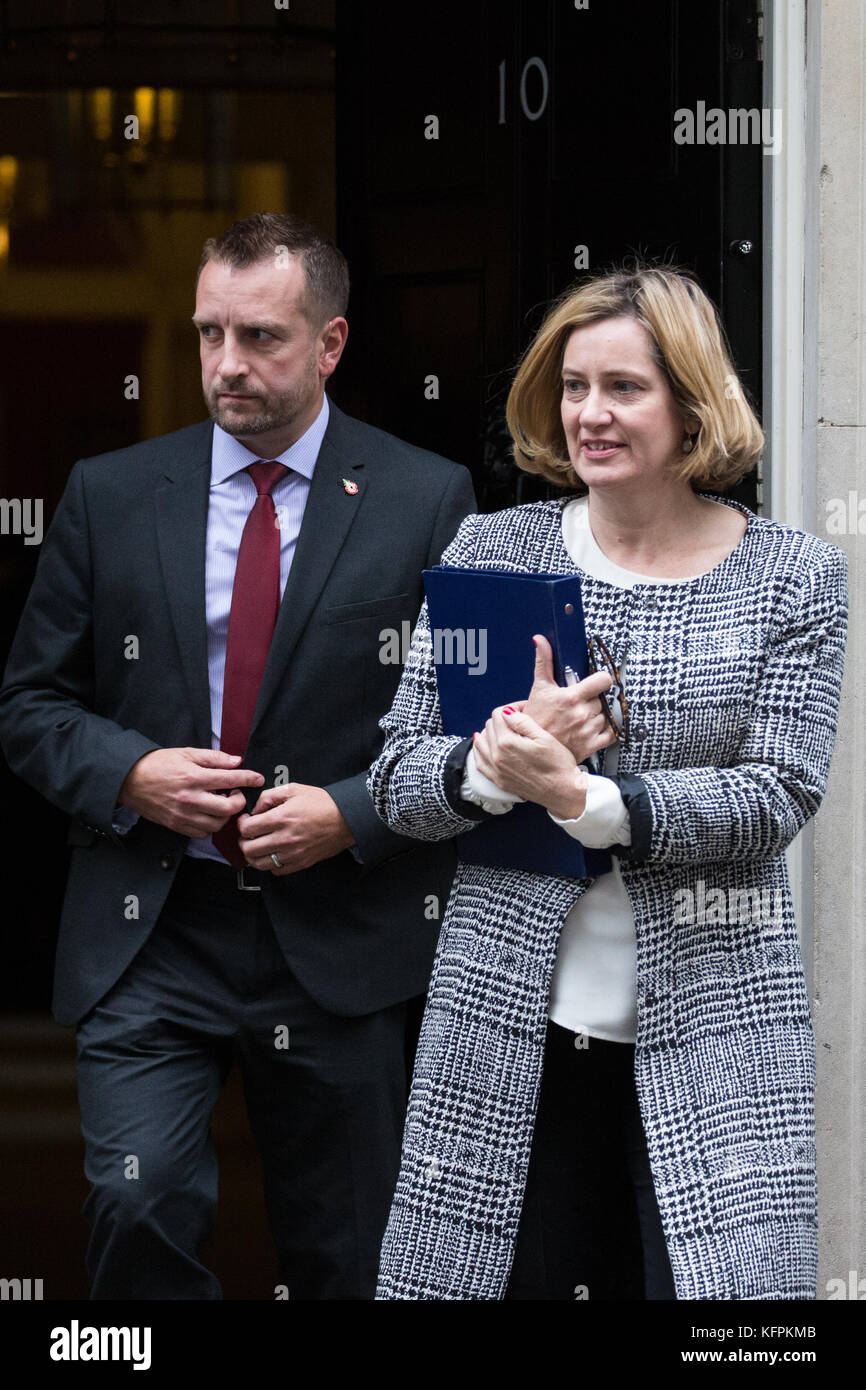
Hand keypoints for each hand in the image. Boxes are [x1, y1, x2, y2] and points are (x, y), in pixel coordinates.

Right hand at [119, 747, 264, 836]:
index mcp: (193, 777)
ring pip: (217, 824)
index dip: (248, 779)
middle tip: (235, 793)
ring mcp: (183, 815)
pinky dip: (210, 826)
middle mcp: (190, 798)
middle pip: (228, 809)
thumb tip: (237, 761)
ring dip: (225, 815)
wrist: (130, 779)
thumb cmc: (158, 764)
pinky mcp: (176, 825)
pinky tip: (208, 814)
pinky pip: (202, 833)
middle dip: (238, 802)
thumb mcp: (186, 753)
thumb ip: (214, 758)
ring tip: (221, 804)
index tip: (258, 779)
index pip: (230, 779)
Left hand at [237, 783, 354, 873]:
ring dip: (253, 855)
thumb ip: (269, 796)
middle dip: (243, 841)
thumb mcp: (294, 789)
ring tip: (257, 846)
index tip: (246, 820)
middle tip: (248, 835)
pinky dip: (270, 865)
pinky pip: (275, 871)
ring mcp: (292, 854)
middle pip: (249, 849)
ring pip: (259, 863)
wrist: (346, 819)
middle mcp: (285, 838)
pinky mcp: (300, 863)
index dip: (241, 824)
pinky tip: (273, 854)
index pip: (247, 829)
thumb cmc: (321, 803)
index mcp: (281, 818)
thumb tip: (255, 809)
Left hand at [473, 706, 589, 819]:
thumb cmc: (558, 764)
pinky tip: (488, 746)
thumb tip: (507, 712)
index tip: (523, 710)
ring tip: (504, 731)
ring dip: (490, 733)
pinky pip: (479, 762)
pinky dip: (481, 751)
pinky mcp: (498, 780)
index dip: (512, 708)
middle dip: (502, 719)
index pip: (499, 714)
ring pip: (480, 742)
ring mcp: (496, 770)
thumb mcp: (544, 737)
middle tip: (518, 720)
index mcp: (507, 743)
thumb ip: (522, 722)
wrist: (562, 791)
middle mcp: (497, 756)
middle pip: (489, 726)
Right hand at [520, 634, 616, 762]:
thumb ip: (543, 662)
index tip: (598, 681)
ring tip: (585, 716)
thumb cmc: (535, 720)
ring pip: (608, 715)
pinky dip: (608, 730)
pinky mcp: (592, 745)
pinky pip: (612, 734)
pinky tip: (596, 727)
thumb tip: (541, 641)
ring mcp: (588, 730)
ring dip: (600, 714)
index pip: (603, 680)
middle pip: (603, 699)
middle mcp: (582, 714)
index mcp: (571, 697)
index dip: (603, 679)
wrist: (531, 749)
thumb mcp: (539, 688)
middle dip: (595, 699)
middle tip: (584, 702)